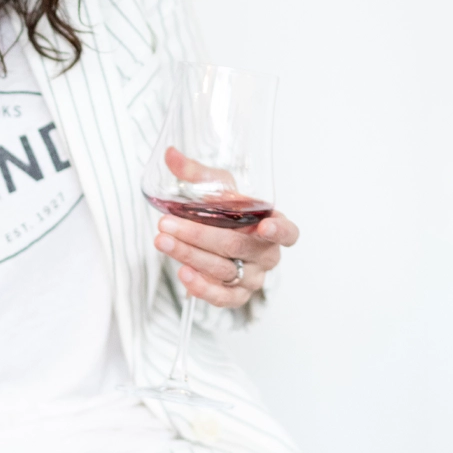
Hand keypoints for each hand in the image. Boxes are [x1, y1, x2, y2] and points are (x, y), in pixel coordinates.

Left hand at [151, 147, 297, 308]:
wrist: (215, 242)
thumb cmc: (227, 213)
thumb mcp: (216, 189)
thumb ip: (196, 174)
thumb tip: (170, 154)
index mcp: (273, 225)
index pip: (289, 233)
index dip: (279, 231)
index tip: (266, 226)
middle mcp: (267, 254)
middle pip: (237, 247)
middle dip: (198, 235)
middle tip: (167, 224)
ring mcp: (254, 278)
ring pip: (224, 271)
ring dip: (190, 256)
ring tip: (163, 241)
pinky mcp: (237, 296)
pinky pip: (222, 297)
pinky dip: (201, 287)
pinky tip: (182, 272)